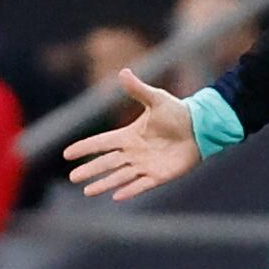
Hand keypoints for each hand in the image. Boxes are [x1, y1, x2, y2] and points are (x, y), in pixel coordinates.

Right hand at [62, 69, 200, 201]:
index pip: (101, 142)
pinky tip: (116, 197)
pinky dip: (129, 191)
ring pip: (119, 176)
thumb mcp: (156, 99)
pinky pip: (141, 185)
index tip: (67, 154)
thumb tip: (122, 71)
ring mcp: (145, 165)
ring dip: (104, 184)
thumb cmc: (178, 112)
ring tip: (87, 192)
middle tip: (72, 178)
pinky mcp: (159, 175)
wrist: (201, 127)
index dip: (85, 147)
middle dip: (89, 170)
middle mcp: (134, 152)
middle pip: (106, 163)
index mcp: (129, 135)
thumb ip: (138, 89)